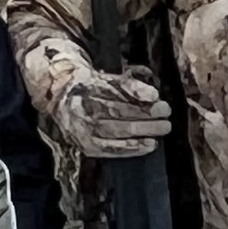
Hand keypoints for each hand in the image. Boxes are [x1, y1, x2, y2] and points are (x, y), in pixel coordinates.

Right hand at [55, 68, 171, 160]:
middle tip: (165, 113)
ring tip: (162, 128)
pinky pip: (113, 149)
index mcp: (89, 86)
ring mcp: (84, 128)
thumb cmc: (94, 89)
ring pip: (117, 130)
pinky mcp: (87, 146)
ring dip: (143, 130)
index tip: (156, 96)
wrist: (62, 101)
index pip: (115, 89)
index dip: (137, 92)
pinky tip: (150, 145)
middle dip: (145, 113)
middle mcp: (85, 107)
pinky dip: (134, 148)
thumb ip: (129, 85)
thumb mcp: (108, 79)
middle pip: (118, 110)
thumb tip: (153, 96)